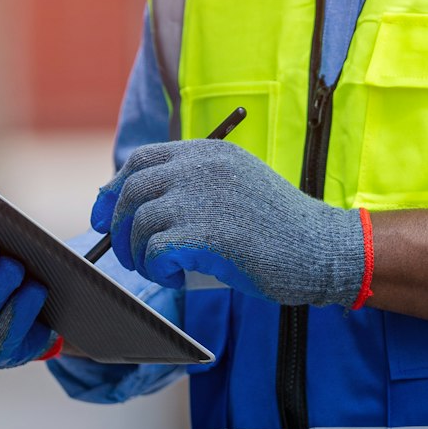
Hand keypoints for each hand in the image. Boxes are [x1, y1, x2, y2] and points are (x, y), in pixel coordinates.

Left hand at [90, 140, 366, 306]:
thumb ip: (195, 184)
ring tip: (158, 270)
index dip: (115, 190)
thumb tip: (137, 206)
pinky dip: (156, 270)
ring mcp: (202, 198)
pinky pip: (156, 252)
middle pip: (131, 192)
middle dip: (119, 227)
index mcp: (207, 152)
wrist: (321, 249)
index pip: (141, 161)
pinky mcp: (206, 234)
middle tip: (128, 254)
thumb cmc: (279, 227)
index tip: (106, 217)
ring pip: (138, 225)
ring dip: (139, 255)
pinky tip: (174, 277)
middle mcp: (201, 167)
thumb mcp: (235, 185)